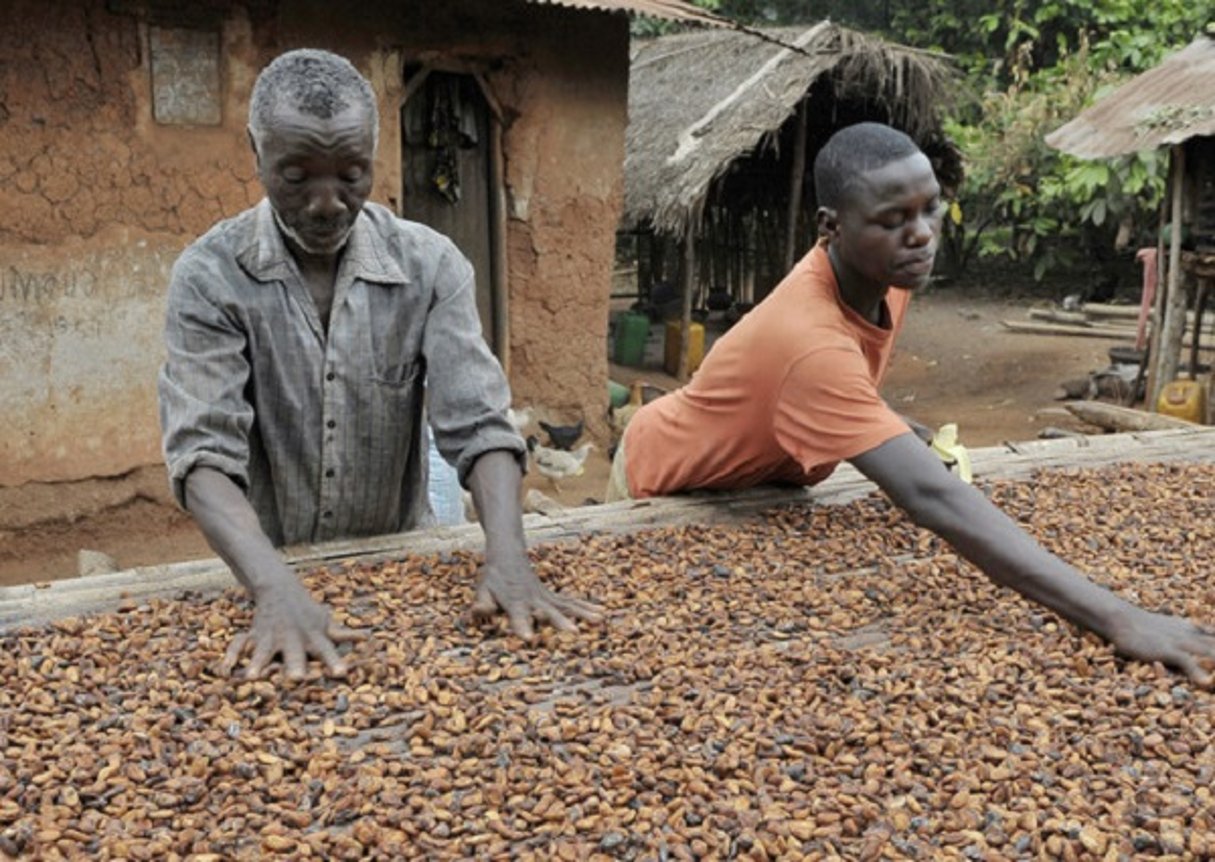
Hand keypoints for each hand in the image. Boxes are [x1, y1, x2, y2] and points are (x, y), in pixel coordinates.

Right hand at [222, 583, 363, 679]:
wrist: (279, 590)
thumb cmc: (307, 612)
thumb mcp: (325, 622)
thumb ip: (343, 633)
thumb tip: (366, 637)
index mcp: (313, 638)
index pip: (327, 651)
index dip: (335, 662)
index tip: (343, 673)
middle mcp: (292, 639)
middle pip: (294, 653)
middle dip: (295, 665)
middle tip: (297, 679)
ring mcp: (272, 637)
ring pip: (264, 652)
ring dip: (259, 664)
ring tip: (253, 678)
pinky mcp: (253, 637)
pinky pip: (239, 645)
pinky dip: (231, 656)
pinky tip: (226, 668)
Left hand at [471, 556, 602, 639]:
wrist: (508, 556)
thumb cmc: (494, 579)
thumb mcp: (483, 590)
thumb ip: (482, 603)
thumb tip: (476, 612)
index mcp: (514, 601)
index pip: (518, 615)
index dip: (522, 626)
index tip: (528, 638)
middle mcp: (533, 599)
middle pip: (548, 611)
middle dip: (560, 621)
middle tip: (573, 632)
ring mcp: (545, 597)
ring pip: (565, 604)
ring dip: (582, 612)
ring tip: (599, 620)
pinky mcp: (552, 596)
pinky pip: (570, 601)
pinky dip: (585, 606)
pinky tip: (600, 613)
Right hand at [1110, 608, 1214, 684]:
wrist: (1121, 618)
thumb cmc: (1143, 627)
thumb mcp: (1173, 627)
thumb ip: (1192, 633)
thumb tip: (1203, 644)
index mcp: (1197, 631)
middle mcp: (1195, 636)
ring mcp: (1182, 643)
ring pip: (1212, 654)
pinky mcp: (1167, 650)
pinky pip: (1187, 661)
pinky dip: (1199, 671)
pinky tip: (1206, 683)